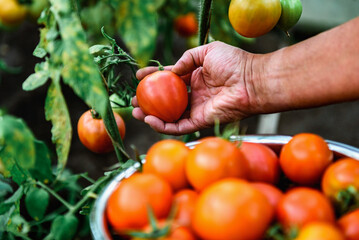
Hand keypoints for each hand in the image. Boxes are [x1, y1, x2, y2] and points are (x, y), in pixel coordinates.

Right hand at [132, 41, 256, 134]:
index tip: (138, 76)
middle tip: (134, 100)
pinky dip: (163, 126)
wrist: (251, 81)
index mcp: (195, 77)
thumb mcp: (207, 51)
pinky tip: (150, 120)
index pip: (169, 78)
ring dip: (151, 116)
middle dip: (148, 100)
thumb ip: (187, 58)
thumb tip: (171, 70)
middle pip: (166, 100)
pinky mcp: (200, 121)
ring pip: (169, 116)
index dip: (153, 77)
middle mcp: (194, 94)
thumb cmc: (234, 63)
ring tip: (136, 112)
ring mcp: (196, 109)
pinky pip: (178, 127)